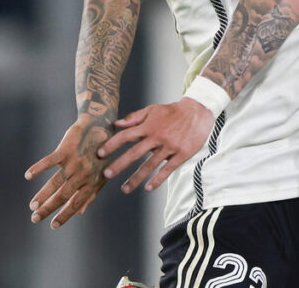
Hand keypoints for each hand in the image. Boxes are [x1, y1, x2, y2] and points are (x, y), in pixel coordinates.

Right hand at [25, 114, 111, 228]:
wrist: (101, 127)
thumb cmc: (100, 155)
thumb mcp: (101, 175)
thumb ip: (90, 193)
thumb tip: (79, 213)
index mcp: (92, 182)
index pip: (76, 203)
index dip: (64, 216)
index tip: (52, 226)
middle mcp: (84, 174)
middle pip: (63, 195)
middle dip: (48, 208)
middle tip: (35, 218)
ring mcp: (74, 162)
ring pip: (55, 182)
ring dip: (42, 195)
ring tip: (32, 205)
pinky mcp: (66, 150)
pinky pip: (49, 161)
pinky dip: (38, 168)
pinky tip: (28, 175)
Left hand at [97, 97, 214, 193]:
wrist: (199, 111)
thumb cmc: (174, 111)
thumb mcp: (153, 110)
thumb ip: (134, 117)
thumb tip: (116, 124)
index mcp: (149, 126)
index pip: (126, 136)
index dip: (112, 145)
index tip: (100, 154)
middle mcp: (157, 137)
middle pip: (135, 153)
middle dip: (119, 165)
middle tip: (106, 175)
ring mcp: (170, 146)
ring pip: (150, 165)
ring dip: (136, 178)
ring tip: (125, 189)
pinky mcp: (182, 154)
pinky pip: (168, 169)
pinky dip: (158, 179)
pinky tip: (148, 188)